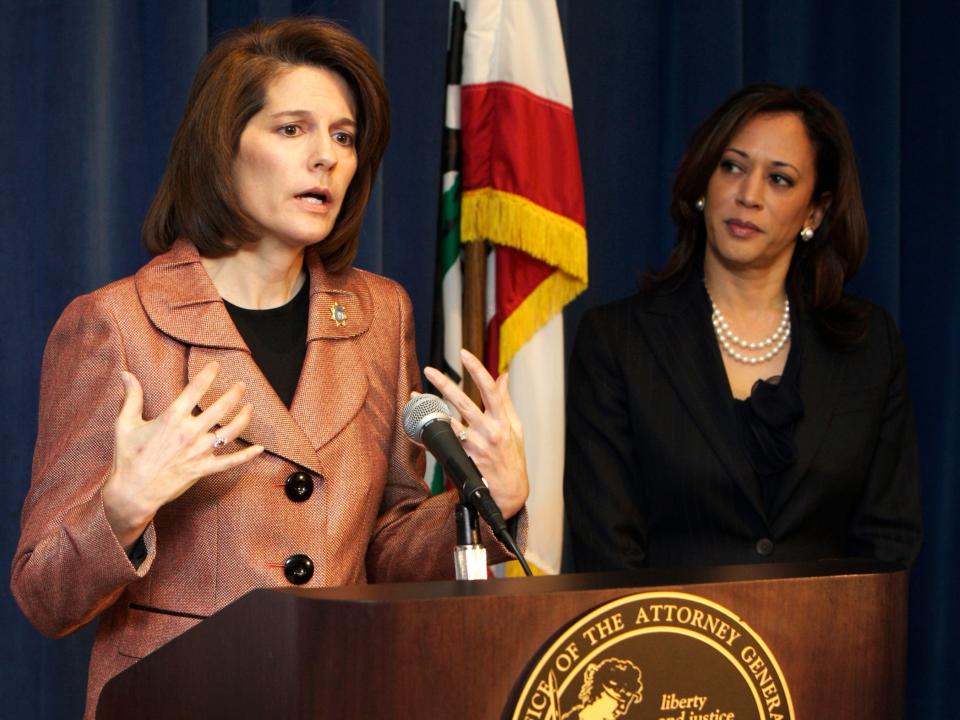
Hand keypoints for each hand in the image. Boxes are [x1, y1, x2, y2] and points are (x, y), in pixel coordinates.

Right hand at [102, 362, 263, 551]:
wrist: (133, 492)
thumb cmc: (128, 457)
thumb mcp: (125, 424)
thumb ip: (131, 397)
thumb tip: (126, 374)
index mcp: (172, 419)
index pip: (195, 390)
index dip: (207, 375)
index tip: (215, 365)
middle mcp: (190, 433)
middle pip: (220, 409)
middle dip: (234, 394)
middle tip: (241, 385)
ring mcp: (199, 452)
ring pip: (230, 432)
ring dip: (243, 419)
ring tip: (250, 407)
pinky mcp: (203, 469)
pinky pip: (231, 462)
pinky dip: (247, 455)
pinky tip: (260, 448)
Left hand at [423, 349, 528, 518]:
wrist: (510, 491)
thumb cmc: (513, 457)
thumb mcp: (516, 427)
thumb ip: (506, 400)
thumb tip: (503, 375)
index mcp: (503, 420)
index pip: (490, 389)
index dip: (477, 369)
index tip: (464, 353)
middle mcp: (489, 431)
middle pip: (464, 402)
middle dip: (445, 384)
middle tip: (430, 370)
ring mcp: (475, 446)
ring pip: (448, 421)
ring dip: (431, 407)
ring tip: (416, 395)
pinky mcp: (464, 458)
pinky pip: (443, 442)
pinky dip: (428, 433)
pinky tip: (415, 425)